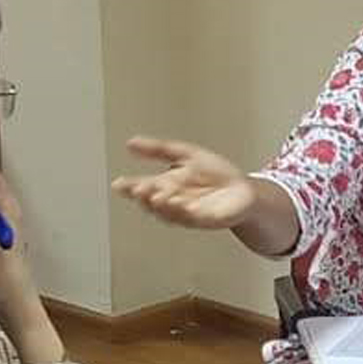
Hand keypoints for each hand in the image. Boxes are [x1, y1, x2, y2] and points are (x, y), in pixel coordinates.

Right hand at [113, 137, 259, 229]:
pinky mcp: (206, 220)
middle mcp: (173, 202)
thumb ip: (159, 150)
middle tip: (138, 189)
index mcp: (166, 186)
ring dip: (162, 204)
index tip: (118, 184)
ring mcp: (188, 214)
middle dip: (144, 197)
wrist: (243, 189)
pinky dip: (185, 211)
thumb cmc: (216, 174)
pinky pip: (192, 218)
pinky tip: (180, 203)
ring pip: (169, 213)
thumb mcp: (186, 154)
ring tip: (156, 194)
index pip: (142, 188)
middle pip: (152, 203)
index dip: (129, 188)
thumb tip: (130, 143)